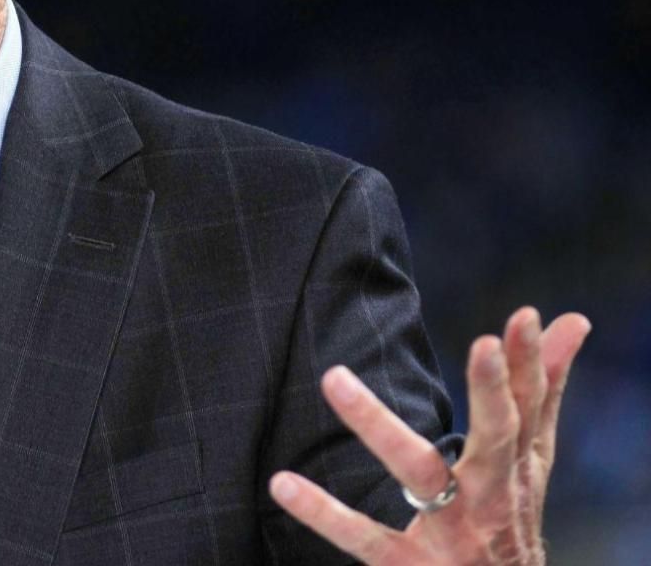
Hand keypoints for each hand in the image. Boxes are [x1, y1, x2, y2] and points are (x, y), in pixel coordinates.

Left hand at [270, 307, 592, 563]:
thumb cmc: (509, 512)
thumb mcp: (530, 456)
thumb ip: (542, 390)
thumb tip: (573, 319)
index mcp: (515, 464)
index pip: (529, 406)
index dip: (528, 362)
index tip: (523, 315)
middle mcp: (489, 494)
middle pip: (498, 436)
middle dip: (494, 392)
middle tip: (485, 344)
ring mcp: (451, 529)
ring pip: (420, 473)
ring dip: (377, 426)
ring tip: (334, 378)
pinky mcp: (410, 565)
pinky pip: (365, 537)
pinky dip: (324, 513)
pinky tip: (283, 484)